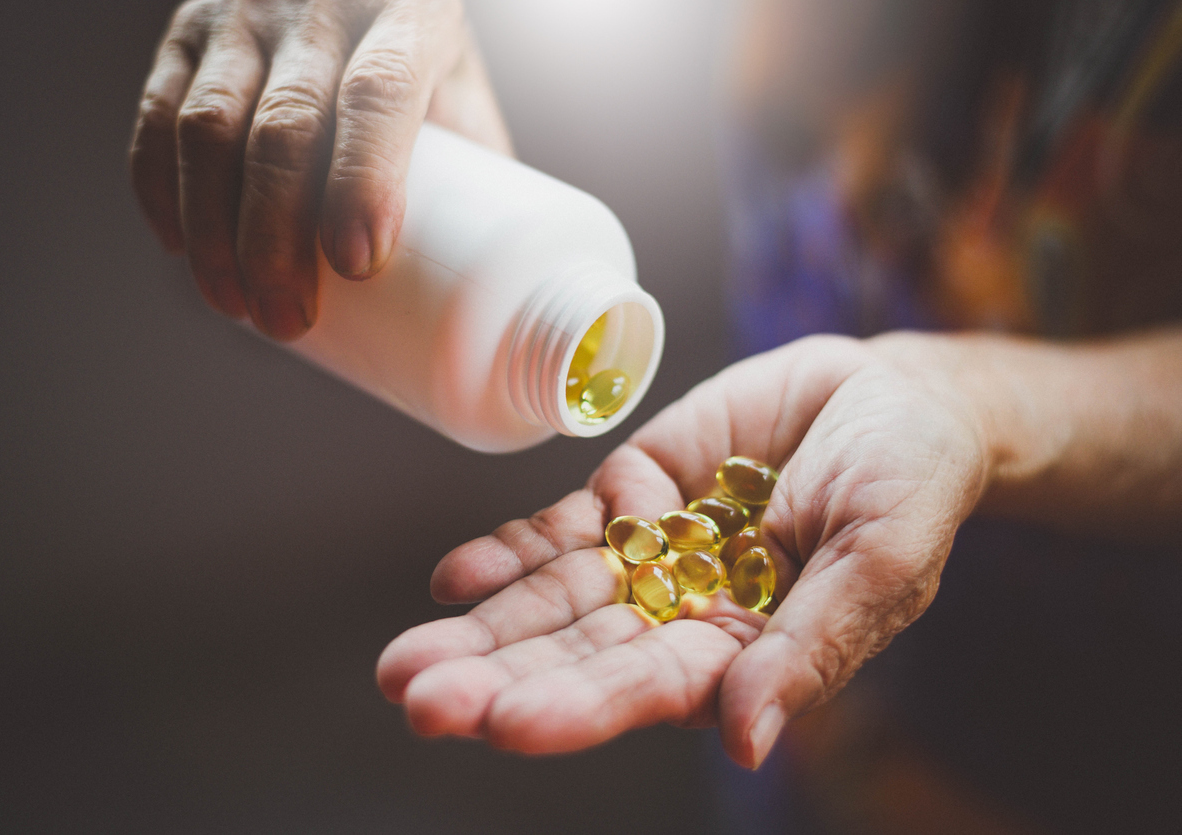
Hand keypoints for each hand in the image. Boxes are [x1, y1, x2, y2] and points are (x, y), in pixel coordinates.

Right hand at [130, 0, 510, 338]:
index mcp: (411, 10)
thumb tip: (496, 302)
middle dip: (277, 238)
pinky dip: (161, 189)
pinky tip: (183, 248)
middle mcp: (320, 1)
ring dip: (214, 229)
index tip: (357, 266)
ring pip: (208, 125)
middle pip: (286, 125)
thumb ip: (477, 174)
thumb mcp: (463, 94)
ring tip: (236, 304)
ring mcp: (244, 12)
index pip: (379, 92)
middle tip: (288, 319)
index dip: (364, 181)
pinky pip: (159, 115)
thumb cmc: (424, 58)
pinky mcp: (188, 31)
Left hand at [376, 334, 989, 767]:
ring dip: (482, 629)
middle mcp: (684, 612)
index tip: (506, 723)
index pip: (651, 688)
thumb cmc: (911, 482)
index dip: (579, 705)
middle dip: (499, 679)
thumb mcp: (882, 560)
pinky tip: (454, 580)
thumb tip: (747, 741)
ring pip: (554, 599)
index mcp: (746, 648)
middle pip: (579, 653)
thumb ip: (811, 646)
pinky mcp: (631, 492)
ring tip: (404, 663)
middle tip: (420, 700)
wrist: (893, 395)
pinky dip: (508, 554)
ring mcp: (652, 552)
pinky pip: (561, 529)